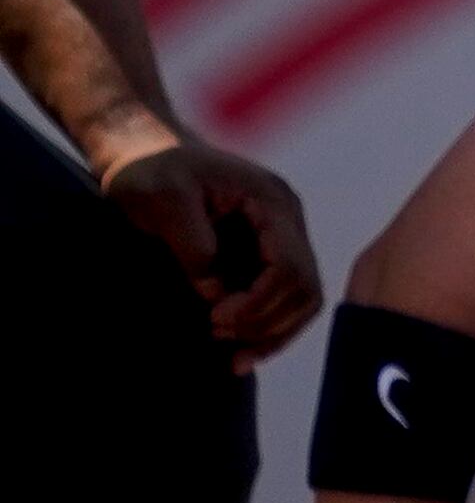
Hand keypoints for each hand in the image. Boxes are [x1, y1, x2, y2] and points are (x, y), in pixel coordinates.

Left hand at [102, 135, 320, 360]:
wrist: (141, 148)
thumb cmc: (148, 167)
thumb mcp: (162, 197)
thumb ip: (193, 244)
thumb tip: (216, 292)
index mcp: (272, 202)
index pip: (290, 266)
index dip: (260, 302)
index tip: (216, 318)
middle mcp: (286, 222)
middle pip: (305, 288)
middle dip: (268, 322)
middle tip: (219, 337)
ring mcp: (278, 237)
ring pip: (302, 298)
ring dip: (272, 331)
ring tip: (233, 354)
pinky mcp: (260, 252)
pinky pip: (280, 297)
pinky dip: (265, 326)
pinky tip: (238, 346)